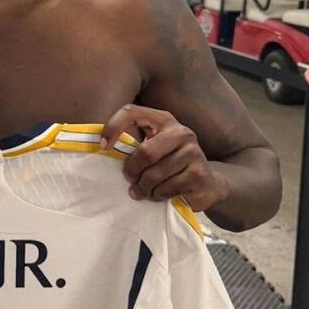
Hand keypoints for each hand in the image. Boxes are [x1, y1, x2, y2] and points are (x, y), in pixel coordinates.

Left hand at [101, 105, 228, 213]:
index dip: (113, 127)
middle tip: (130, 181)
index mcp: (164, 120)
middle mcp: (181, 132)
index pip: (132, 112)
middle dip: (132, 171)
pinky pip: (167, 188)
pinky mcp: (199, 173)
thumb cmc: (169, 164)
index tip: (103, 146)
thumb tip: (102, 148)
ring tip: (144, 191)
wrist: (206, 183)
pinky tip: (160, 195)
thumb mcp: (152, 149)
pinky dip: (158, 195)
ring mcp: (193, 152)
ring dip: (144, 188)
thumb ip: (133, 145)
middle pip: (144, 152)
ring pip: (155, 175)